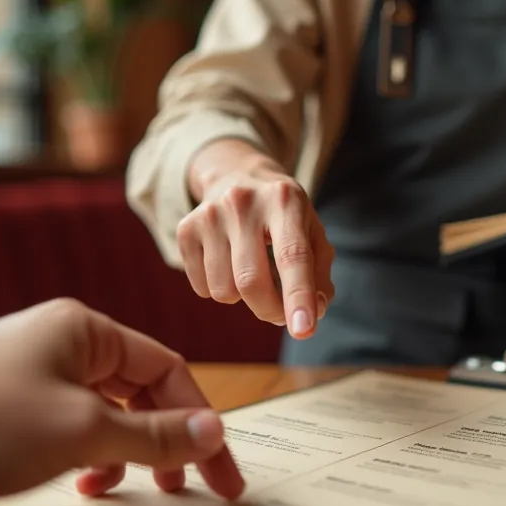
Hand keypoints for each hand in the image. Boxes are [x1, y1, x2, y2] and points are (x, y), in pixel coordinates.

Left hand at [0, 299, 245, 505]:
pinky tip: (82, 484)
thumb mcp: (82, 430)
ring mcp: (30, 380)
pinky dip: (87, 459)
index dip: (201, 420)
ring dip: (126, 453)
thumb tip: (208, 432)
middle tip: (192, 487)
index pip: (167, 369)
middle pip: (139, 390)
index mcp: (84, 330)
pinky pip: (68, 432)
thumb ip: (152, 434)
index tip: (221, 470)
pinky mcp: (5, 414)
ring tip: (129, 487)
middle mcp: (59, 347)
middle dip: (168, 439)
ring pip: (104, 414)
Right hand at [181, 140, 334, 337]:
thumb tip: (313, 313)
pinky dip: (219, 290)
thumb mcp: (311, 232)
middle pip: (251, 282)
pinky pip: (202, 288)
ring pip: (224, 291)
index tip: (303, 330)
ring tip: (251, 274)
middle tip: (280, 314)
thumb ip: (319, 275)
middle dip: (270, 311)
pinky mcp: (186, 229)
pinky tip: (228, 265)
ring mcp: (210, 214)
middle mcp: (243, 202)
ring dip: (243, 299)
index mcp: (285, 200)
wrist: (236, 175)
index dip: (298, 296)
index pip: (292, 256)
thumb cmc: (282, 215)